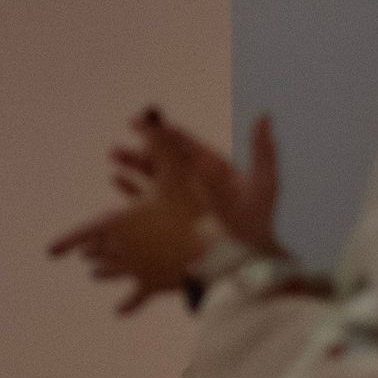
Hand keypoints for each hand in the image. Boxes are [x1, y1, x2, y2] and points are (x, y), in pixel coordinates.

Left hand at [49, 115, 210, 314]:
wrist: (210, 251)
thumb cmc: (190, 208)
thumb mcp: (175, 169)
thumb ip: (159, 140)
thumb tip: (144, 113)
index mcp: (118, 225)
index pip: (83, 233)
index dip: (65, 241)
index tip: (50, 252)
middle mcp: (120, 250)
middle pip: (99, 250)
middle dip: (91, 249)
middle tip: (81, 253)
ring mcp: (135, 270)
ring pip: (112, 271)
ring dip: (103, 271)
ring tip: (93, 274)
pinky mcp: (152, 285)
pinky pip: (135, 297)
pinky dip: (127, 304)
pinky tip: (119, 311)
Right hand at [126, 111, 281, 256]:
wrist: (248, 261)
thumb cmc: (258, 224)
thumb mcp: (263, 184)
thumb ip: (263, 150)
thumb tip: (264, 116)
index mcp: (213, 168)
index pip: (185, 143)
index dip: (165, 130)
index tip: (145, 119)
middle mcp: (195, 181)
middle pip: (164, 158)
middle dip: (142, 147)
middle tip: (122, 137)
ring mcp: (181, 201)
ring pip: (153, 176)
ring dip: (132, 165)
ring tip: (113, 158)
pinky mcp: (171, 219)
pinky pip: (148, 201)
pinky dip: (132, 189)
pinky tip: (116, 180)